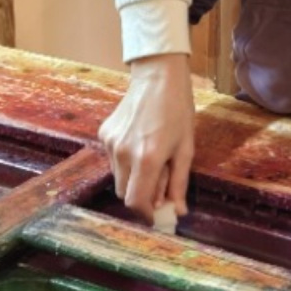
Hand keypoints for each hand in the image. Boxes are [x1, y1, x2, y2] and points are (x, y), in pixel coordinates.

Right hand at [98, 54, 195, 222]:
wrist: (157, 76)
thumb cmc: (178, 111)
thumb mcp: (186, 148)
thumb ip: (179, 183)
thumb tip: (177, 212)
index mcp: (147, 158)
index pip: (136, 202)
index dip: (146, 214)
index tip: (157, 214)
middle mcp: (124, 153)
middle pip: (124, 194)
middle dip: (141, 197)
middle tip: (159, 187)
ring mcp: (111, 143)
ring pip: (118, 178)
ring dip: (133, 179)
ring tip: (151, 159)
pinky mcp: (104, 134)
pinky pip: (113, 161)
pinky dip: (125, 162)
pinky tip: (139, 144)